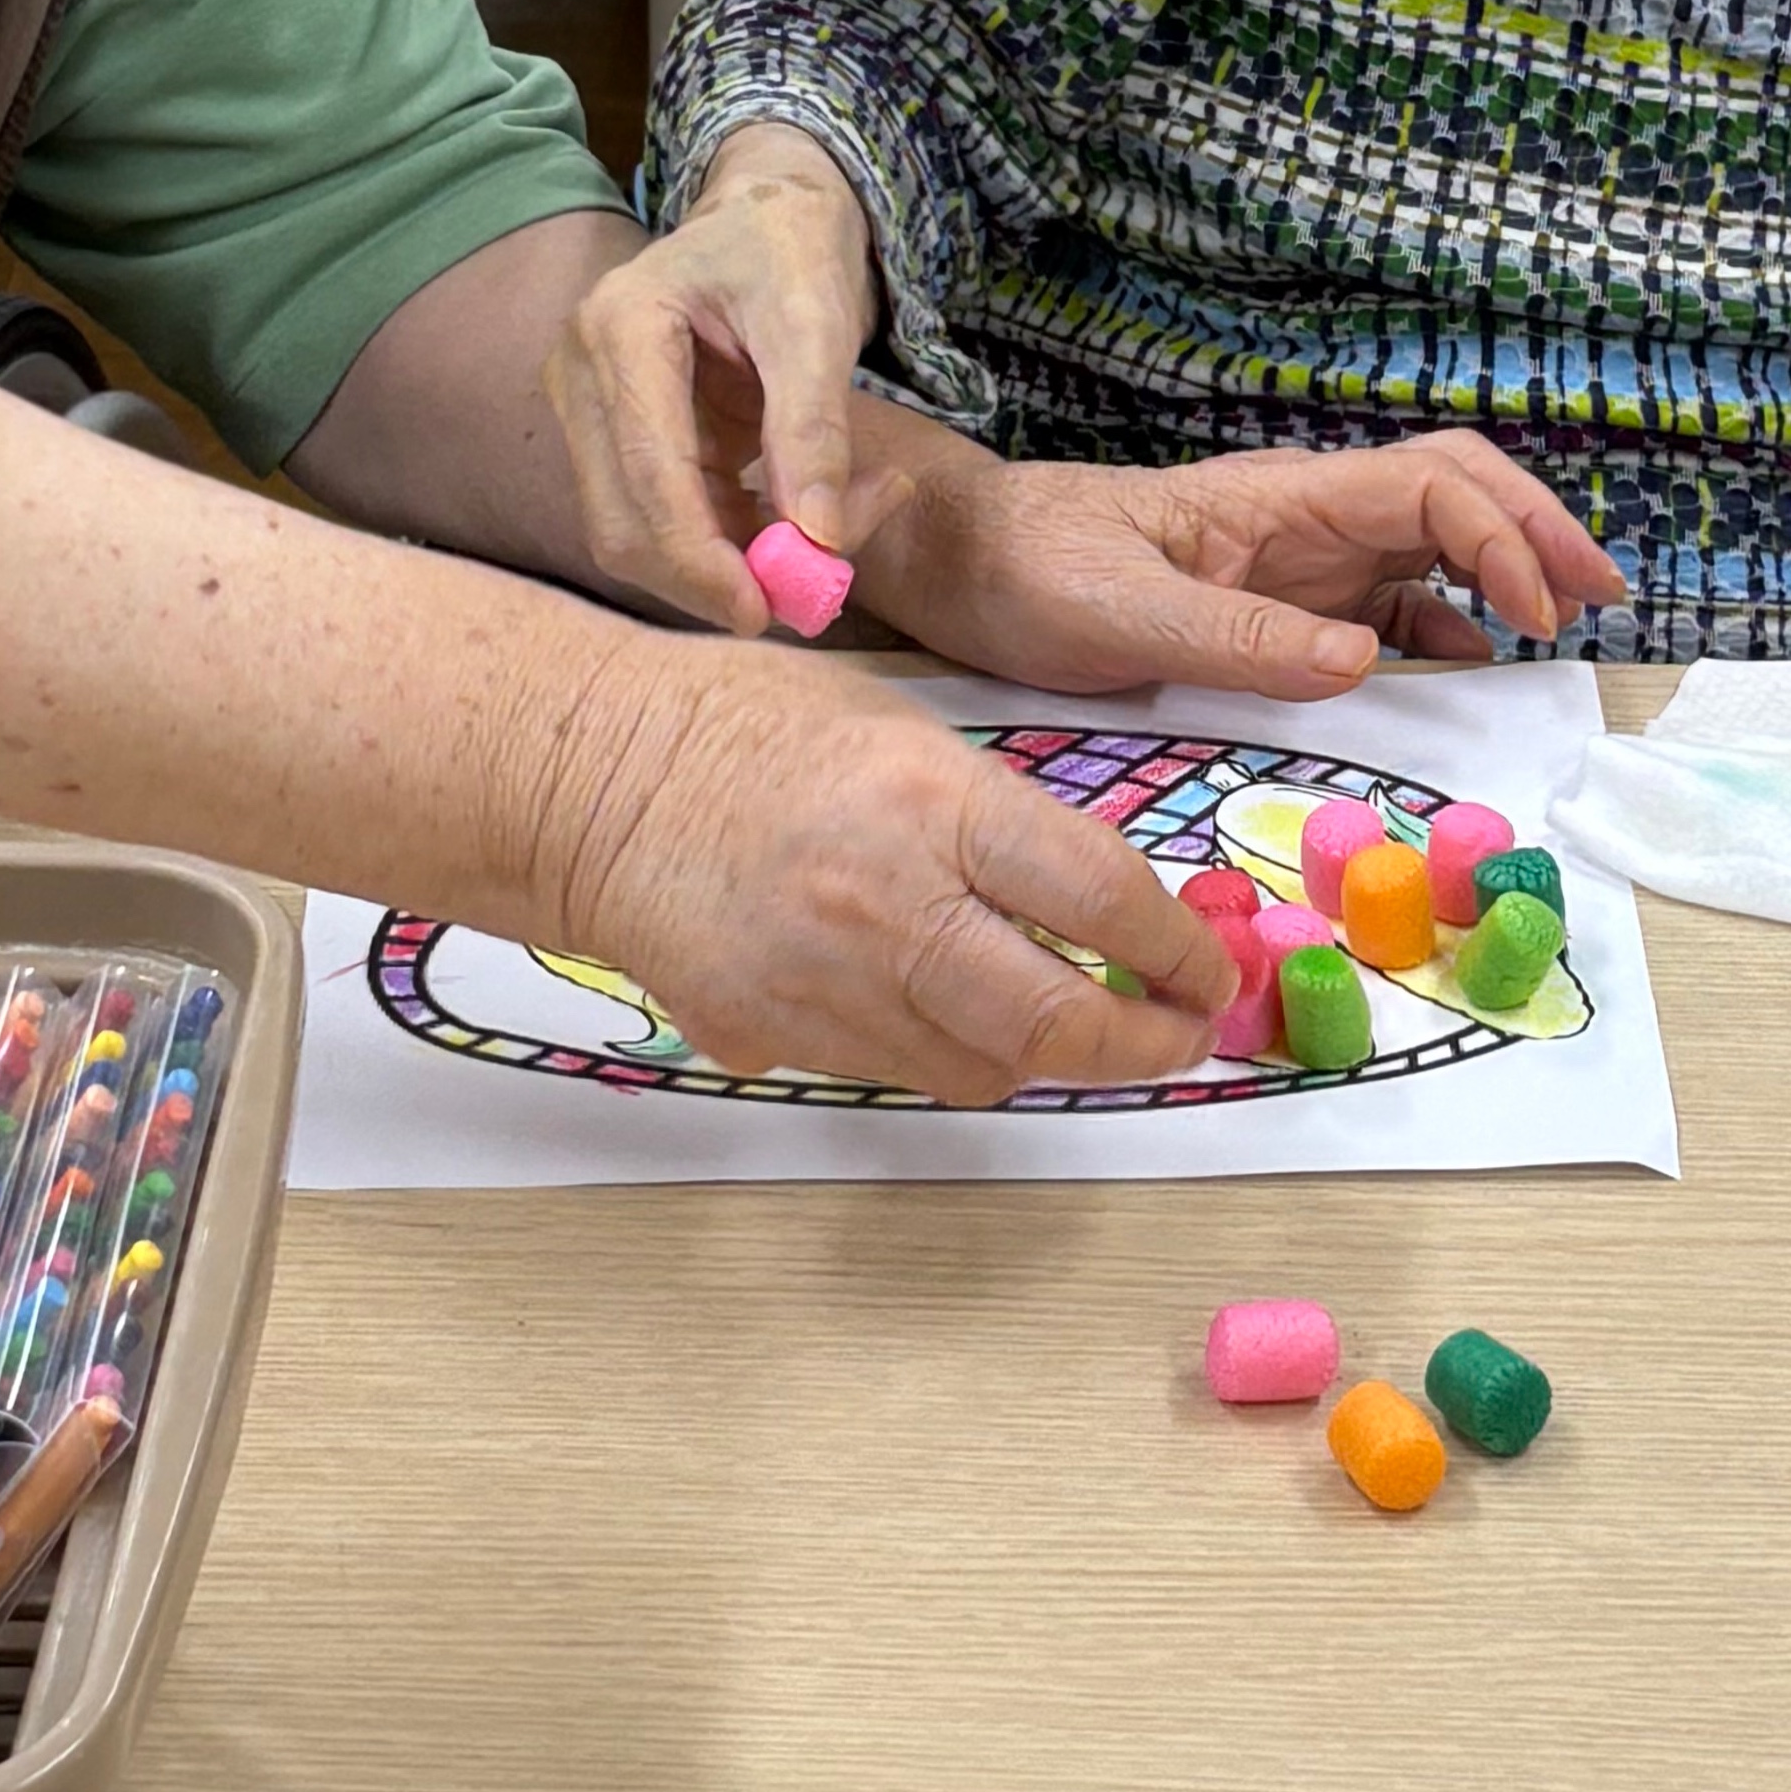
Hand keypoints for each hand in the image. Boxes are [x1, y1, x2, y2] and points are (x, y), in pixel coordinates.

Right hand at [546, 126, 879, 634]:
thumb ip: (814, 425)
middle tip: (814, 594)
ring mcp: (592, 412)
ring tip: (842, 522)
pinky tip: (808, 511)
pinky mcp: (620, 441)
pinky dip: (738, 540)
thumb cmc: (792, 247)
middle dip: (714, 575)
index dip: (698, 556)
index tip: (767, 609)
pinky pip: (669, 521)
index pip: (643, 473)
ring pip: (642, 536)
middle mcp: (581, 375)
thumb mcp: (817, 320)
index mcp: (618, 329)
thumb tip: (820, 539)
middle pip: (622, 524)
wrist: (770, 213)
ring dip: (735, 560)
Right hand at [550, 640, 1233, 1100]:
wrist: (584, 777)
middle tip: (1172, 1035)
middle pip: (1055, 1023)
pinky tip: (928, 999)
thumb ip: (995, 817)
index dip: (1177, 952)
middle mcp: (888, 907)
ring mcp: (823, 989)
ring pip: (981, 1071)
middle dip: (1140, 1044)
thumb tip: (1089, 899)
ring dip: (1038, 1053)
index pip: (1101, 899)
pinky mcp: (769, 1040)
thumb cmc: (743, 720)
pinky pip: (889, 1070)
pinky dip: (934, 1048)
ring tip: (1060, 1018)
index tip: (1206, 972)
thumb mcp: (901, 726)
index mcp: (933, 803)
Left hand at [860, 434, 1627, 705]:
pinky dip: (1445, 622)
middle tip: (1601, 596)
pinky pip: (1384, 601)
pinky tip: (1470, 664)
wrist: (958, 561)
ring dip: (1505, 568)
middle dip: (1535, 530)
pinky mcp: (1275, 604)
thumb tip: (1369, 659)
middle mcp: (1302, 519)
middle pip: (1453, 491)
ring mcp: (1294, 560)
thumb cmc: (1026, 571)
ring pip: (1431, 541)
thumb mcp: (1117, 612)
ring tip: (1567, 623)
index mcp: (1276, 500)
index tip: (1535, 612)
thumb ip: (1237, 639)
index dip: (1501, 535)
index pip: (1428, 484)